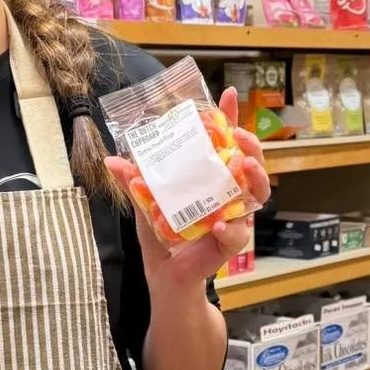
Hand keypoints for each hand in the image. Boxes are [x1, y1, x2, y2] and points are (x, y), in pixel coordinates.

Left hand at [106, 86, 272, 291]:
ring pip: (257, 193)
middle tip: (240, 135)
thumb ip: (133, 182)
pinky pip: (237, 233)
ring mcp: (234, 216)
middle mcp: (228, 193)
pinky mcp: (230, 242)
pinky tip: (220, 225)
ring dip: (256, 177)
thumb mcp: (145, 205)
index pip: (225, 143)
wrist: (165, 275)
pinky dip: (230, 229)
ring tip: (245, 166)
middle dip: (251, 144)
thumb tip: (112, 160)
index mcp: (210, 177)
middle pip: (251, 162)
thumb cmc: (161, 237)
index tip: (227, 94)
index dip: (229, 118)